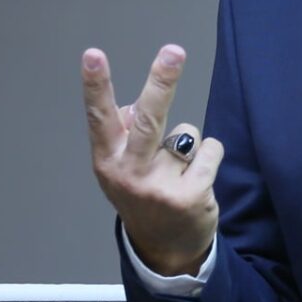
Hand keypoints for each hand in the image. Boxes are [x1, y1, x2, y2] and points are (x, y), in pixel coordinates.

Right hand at [81, 44, 221, 276]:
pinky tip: (198, 179)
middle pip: (148, 118)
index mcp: (108, 160)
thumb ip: (122, 134)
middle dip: (161, 81)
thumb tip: (133, 105)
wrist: (165, 250)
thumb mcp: (120, 168)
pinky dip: (210, 157)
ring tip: (180, 171)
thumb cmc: (144, 195)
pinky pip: (210, 150)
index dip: (95, 84)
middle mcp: (129, 173)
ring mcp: (159, 186)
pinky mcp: (190, 196)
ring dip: (190, 144)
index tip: (92, 55)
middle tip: (173, 51)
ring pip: (187, 133)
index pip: (99, 116)